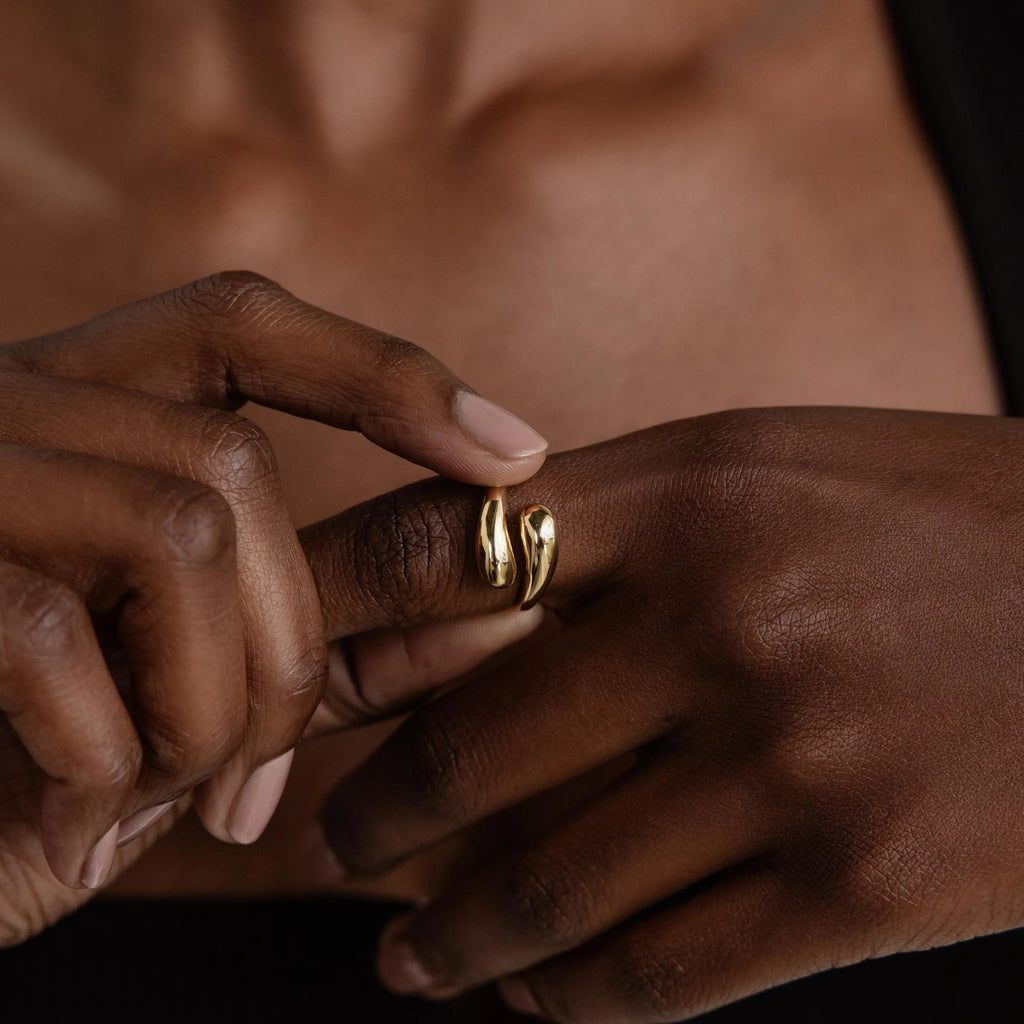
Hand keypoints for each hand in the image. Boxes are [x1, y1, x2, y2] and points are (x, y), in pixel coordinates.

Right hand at [0, 270, 545, 944]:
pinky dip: (101, 755)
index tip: (515, 453)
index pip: (240, 324)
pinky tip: (77, 827)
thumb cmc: (22, 771)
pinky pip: (50, 632)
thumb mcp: (200, 697)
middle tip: (250, 785)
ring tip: (162, 801)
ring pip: (174, 531)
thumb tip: (519, 615)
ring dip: (208, 704)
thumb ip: (348, 648)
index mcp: (74, 413)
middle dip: (287, 643)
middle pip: (234, 462)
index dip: (385, 376)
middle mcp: (1, 407)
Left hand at [308, 407, 1023, 1021]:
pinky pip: (661, 969)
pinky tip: (523, 999)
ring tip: (396, 952)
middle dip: (373, 813)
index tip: (282, 682)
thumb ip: (607, 529)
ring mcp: (793, 760)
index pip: (437, 551)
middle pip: (469, 746)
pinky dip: (567, 997)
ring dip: (448, 932)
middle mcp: (723, 618)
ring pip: (548, 886)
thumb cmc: (926, 518)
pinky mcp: (866, 886)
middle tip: (320, 844)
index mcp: (688, 489)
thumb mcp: (759, 470)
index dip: (332, 623)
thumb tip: (450, 607)